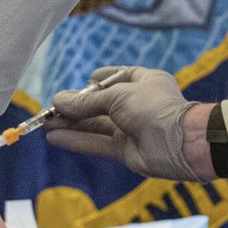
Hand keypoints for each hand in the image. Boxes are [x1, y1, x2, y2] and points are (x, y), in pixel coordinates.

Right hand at [46, 66, 213, 181]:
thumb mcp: (116, 96)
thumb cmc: (153, 108)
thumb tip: (58, 101)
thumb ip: (85, 102)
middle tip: (50, 110)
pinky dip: (76, 140)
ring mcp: (130, 127)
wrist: (180, 143)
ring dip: (70, 124)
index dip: (94, 82)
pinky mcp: (124, 149)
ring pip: (94, 124)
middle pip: (98, 104)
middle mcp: (136, 103)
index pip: (113, 78)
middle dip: (74, 107)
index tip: (78, 86)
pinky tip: (55, 138)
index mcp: (142, 81)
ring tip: (46, 123)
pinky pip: (95, 142)